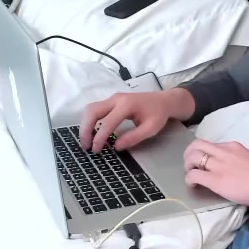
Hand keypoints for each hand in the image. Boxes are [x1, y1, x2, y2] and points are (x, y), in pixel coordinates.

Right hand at [80, 88, 194, 151]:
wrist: (163, 100)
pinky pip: (95, 109)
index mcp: (127, 105)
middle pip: (92, 111)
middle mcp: (116, 99)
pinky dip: (90, 121)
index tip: (96, 150)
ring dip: (85, 124)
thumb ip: (134, 137)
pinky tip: (92, 133)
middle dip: (85, 129)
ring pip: (90, 108)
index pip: (107, 122)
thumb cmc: (158, 114)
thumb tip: (116, 147)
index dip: (100, 137)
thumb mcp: (151, 128)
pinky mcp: (111, 101)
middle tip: (86, 146)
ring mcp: (112, 98)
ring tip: (87, 141)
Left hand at [183, 139, 248, 207]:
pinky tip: (193, 185)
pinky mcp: (214, 179)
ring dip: (187, 166)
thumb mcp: (247, 158)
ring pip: (192, 157)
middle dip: (188, 154)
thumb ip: (235, 159)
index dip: (202, 152)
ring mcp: (218, 164)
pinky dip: (189, 179)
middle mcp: (222, 151)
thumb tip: (227, 167)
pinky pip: (194, 175)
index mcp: (232, 146)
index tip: (203, 162)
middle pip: (196, 144)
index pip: (210, 144)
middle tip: (190, 166)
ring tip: (190, 175)